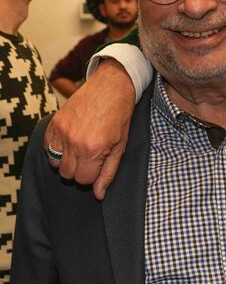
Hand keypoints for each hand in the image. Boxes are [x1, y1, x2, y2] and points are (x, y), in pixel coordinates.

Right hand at [44, 59, 135, 199]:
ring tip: (81, 148)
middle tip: (91, 156)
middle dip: (80, 169)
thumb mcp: (120, 147)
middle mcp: (74, 142)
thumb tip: (98, 195)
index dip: (92, 175)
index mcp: (93, 150)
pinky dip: (56, 149)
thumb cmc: (119, 118)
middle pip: (68, 174)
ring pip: (56, 163)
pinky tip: (70, 140)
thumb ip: (108, 173)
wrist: (111, 88)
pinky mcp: (54, 123)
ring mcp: (62, 132)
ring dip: (67, 160)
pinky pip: (48, 148)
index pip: (83, 180)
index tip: (99, 164)